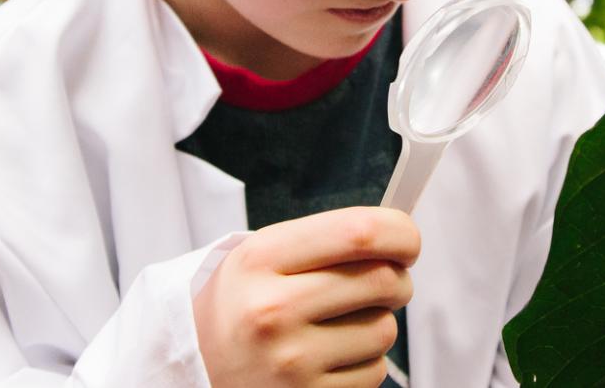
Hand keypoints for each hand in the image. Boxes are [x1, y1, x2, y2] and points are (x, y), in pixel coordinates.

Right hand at [194, 206, 419, 387]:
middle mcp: (273, 309)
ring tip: (341, 325)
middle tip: (385, 283)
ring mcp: (291, 360)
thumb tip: (399, 235)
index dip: (400, 233)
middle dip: (398, 280)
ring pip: (385, 330)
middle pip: (382, 281)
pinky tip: (331, 356)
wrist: (197, 367)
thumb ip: (324, 240)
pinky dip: (365, 363)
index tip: (407, 242)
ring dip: (378, 325)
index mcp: (261, 259)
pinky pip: (374, 372)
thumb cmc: (242, 305)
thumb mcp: (261, 257)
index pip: (358, 233)